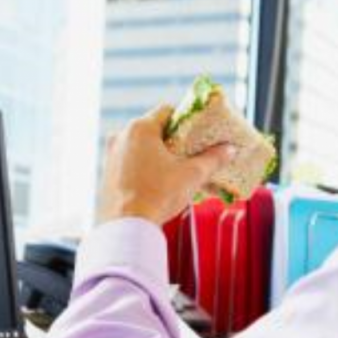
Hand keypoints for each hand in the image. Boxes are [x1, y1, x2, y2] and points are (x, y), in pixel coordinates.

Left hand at [97, 105, 236, 226]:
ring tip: (176, 170)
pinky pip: (130, 162)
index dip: (186, 120)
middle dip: (174, 140)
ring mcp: (111, 155)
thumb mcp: (191, 175)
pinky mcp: (107, 173)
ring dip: (158, 154)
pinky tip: (157, 182)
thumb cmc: (158, 195)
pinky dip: (144, 167)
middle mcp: (121, 136)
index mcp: (140, 128)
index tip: (198, 133)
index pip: (167, 111)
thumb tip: (230, 150)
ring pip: (140, 146)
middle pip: (153, 129)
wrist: (127, 226)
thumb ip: (212, 159)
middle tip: (191, 153)